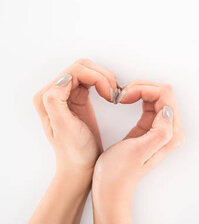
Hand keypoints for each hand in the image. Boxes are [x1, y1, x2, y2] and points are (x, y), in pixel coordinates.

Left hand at [30, 59, 117, 223]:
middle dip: (103, 77)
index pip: (75, 70)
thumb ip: (56, 101)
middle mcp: (54, 93)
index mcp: (47, 97)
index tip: (110, 95)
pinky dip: (106, 84)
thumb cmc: (75, 152)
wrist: (82, 167)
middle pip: (83, 67)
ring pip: (90, 71)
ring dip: (106, 80)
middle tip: (115, 95)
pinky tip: (112, 96)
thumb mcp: (63, 128)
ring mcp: (66, 94)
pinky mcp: (78, 97)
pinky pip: (93, 79)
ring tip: (115, 97)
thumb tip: (64, 78)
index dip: (97, 77)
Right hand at [92, 81, 183, 223]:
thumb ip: (159, 132)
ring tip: (122, 97)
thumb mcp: (138, 151)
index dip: (144, 89)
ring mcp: (162, 127)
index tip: (124, 96)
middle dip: (142, 87)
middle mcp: (171, 129)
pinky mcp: (151, 126)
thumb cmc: (118, 173)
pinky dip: (137, 96)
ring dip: (139, 90)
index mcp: (170, 134)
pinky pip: (150, 102)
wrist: (110, 189)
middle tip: (122, 94)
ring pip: (156, 94)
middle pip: (163, 92)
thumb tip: (168, 110)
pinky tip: (125, 100)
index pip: (165, 95)